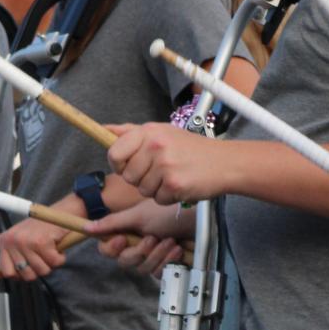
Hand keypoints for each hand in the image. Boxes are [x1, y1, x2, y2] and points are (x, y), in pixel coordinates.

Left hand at [0, 217, 70, 281]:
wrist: (58, 213)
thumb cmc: (41, 228)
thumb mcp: (21, 240)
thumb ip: (15, 256)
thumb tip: (14, 276)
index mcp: (5, 241)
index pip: (6, 271)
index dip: (19, 276)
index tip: (28, 271)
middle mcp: (13, 241)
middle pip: (27, 275)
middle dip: (39, 270)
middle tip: (43, 258)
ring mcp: (26, 242)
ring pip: (42, 271)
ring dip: (51, 264)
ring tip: (50, 251)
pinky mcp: (42, 242)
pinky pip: (54, 263)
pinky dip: (60, 258)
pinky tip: (57, 248)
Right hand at [87, 197, 189, 275]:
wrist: (199, 219)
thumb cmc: (172, 212)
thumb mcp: (139, 215)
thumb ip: (112, 223)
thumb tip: (86, 227)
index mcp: (127, 231)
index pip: (107, 248)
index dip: (112, 248)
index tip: (122, 239)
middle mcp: (137, 244)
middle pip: (124, 261)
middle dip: (140, 251)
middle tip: (152, 238)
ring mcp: (152, 255)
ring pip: (142, 268)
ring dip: (156, 255)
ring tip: (169, 241)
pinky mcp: (166, 265)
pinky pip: (158, 273)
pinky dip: (167, 260)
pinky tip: (176, 249)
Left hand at [105, 124, 235, 204]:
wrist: (225, 162)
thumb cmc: (192, 149)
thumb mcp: (161, 132)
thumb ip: (130, 132)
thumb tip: (103, 130)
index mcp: (149, 132)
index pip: (114, 153)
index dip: (118, 164)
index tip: (128, 165)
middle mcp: (155, 146)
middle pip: (127, 176)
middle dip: (140, 178)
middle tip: (160, 171)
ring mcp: (165, 166)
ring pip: (142, 190)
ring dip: (155, 189)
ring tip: (172, 177)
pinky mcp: (174, 185)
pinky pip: (157, 199)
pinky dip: (167, 197)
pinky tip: (180, 185)